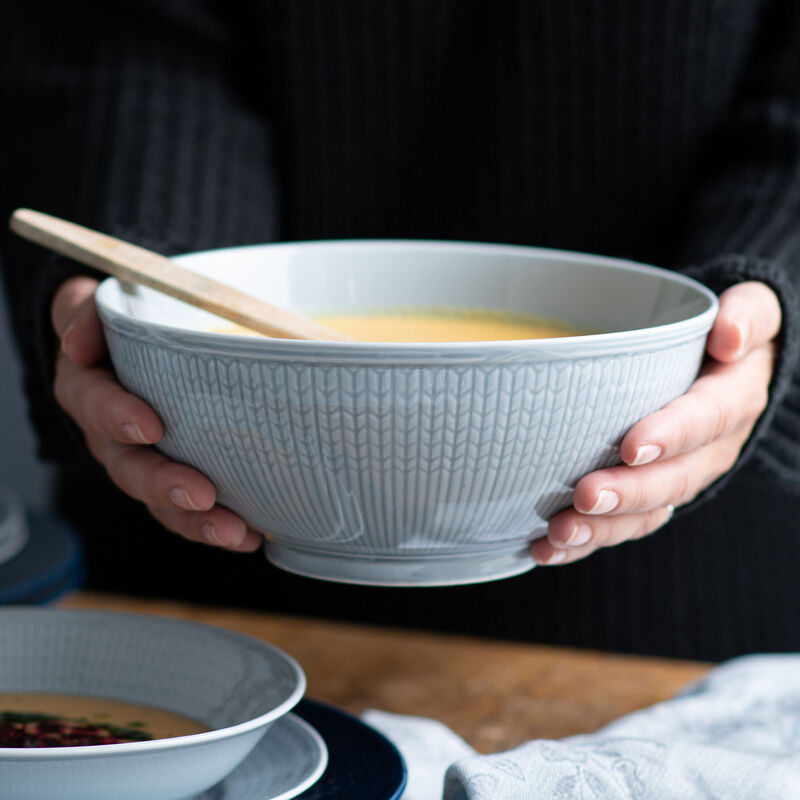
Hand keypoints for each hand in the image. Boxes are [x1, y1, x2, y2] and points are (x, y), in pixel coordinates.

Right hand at [51, 276, 261, 551]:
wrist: (129, 351)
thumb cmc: (122, 324)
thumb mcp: (98, 305)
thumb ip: (89, 314)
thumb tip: (79, 343)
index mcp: (90, 387)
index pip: (93, 402)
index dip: (117, 416)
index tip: (149, 426)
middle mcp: (112, 435)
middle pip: (129, 467)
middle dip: (164, 485)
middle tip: (200, 495)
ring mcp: (145, 461)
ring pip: (161, 500)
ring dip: (196, 520)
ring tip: (233, 532)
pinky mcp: (176, 477)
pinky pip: (191, 509)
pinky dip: (217, 525)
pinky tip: (253, 536)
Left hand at [531, 281, 779, 565]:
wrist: (727, 371)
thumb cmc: (724, 339)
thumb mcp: (752, 310)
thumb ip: (747, 315)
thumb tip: (729, 335)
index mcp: (732, 401)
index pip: (708, 419)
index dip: (672, 435)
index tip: (631, 446)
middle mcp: (709, 450)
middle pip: (673, 479)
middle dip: (628, 493)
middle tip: (583, 497)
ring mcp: (678, 477)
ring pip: (647, 513)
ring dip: (602, 528)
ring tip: (558, 533)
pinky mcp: (650, 495)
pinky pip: (623, 525)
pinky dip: (586, 541)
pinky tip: (545, 549)